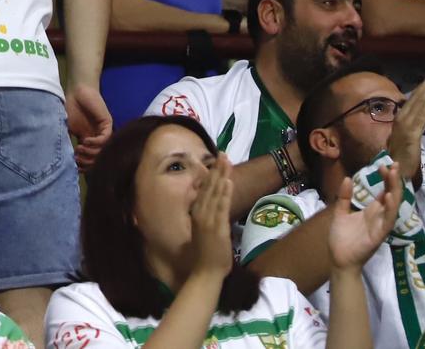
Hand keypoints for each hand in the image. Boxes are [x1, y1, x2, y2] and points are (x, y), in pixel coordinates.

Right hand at [66, 83, 113, 168]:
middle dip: (87, 162)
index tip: (74, 166)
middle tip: (77, 160)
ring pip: (103, 151)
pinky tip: (86, 141)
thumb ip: (67, 141)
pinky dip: (96, 143)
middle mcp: (97, 138)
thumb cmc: (70, 107)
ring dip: (91, 154)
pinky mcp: (107, 124)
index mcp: (88, 141)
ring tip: (79, 149)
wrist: (77, 91)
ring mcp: (103, 132)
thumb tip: (64, 159)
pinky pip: (105, 139)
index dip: (84, 166)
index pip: (90, 159)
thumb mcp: (66, 128)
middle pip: (98, 158)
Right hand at [181, 151, 235, 279]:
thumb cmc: (205, 254)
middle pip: (209, 186)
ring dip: (222, 176)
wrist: (205, 271)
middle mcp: (200, 213)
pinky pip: (221, 207)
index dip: (211, 173)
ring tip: (227, 161)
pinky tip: (228, 182)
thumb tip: (209, 206)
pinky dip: (224, 194)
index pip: (204, 189)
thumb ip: (205, 217)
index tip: (217, 160)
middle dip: (217, 169)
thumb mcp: (203, 230)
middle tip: (223, 153)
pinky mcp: (217, 227)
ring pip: (216, 193)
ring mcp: (208, 219)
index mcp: (197, 213)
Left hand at [328, 162, 401, 271]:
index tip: (384, 164)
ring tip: (393, 174)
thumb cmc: (341, 238)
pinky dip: (390, 209)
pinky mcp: (379, 235)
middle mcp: (380, 217)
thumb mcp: (341, 212)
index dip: (386, 179)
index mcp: (372, 211)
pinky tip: (389, 196)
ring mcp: (381, 225)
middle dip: (393, 181)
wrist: (338, 259)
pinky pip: (388, 221)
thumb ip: (344, 197)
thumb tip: (346, 178)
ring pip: (393, 206)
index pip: (384, 192)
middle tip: (393, 164)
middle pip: (391, 196)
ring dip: (394, 190)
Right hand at [390, 64, 424, 180]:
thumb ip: (412, 124)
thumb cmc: (401, 158)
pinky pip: (421, 116)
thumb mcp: (407, 137)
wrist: (394, 175)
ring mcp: (405, 125)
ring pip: (420, 102)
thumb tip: (417, 113)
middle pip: (419, 95)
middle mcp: (402, 117)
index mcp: (403, 117)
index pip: (417, 97)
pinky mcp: (410, 134)